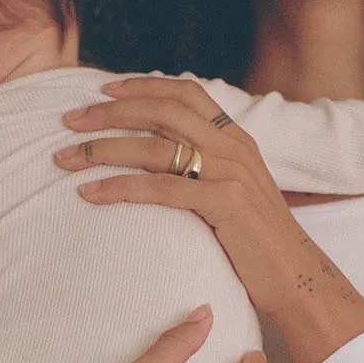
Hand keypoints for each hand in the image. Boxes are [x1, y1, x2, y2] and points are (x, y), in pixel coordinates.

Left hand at [57, 76, 363, 362]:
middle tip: (69, 121)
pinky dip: (120, 188)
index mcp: (237, 138)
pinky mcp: (225, 203)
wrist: (297, 276)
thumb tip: (165, 159)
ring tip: (66, 159)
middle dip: (109, 112)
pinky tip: (91, 194)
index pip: (186, 93)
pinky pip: (162, 189)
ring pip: (155, 147)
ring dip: (102, 150)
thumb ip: (209, 167)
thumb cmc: (259, 242)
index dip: (142, 86)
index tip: (103, 91)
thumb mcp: (237, 191)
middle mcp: (234, 147)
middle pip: (162, 111)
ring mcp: (231, 173)